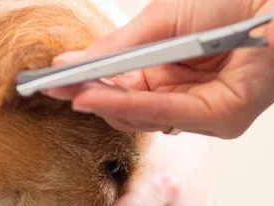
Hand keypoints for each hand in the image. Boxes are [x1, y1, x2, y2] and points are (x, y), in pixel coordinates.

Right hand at [43, 0, 273, 137]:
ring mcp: (203, 110)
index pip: (119, 86)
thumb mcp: (160, 20)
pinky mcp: (225, 117)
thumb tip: (73, 64)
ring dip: (109, 104)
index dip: (85, 84)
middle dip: (93, 97)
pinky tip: (102, 97)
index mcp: (166, 70)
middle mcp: (182, 94)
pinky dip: (136, 106)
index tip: (49, 82)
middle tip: (58, 89)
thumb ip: (119, 49)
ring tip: (74, 93)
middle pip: (128, 109)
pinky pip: (173, 115)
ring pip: (146, 117)